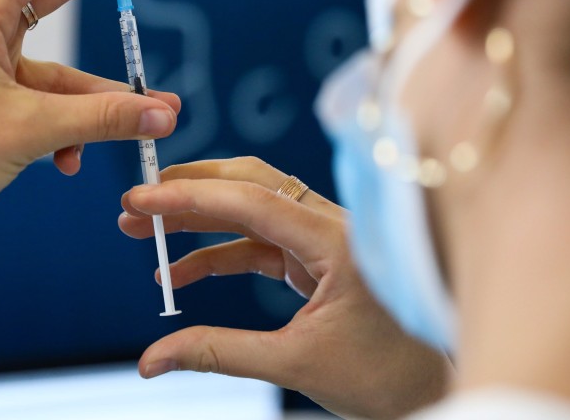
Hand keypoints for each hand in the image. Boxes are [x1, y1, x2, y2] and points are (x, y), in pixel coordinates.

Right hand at [119, 157, 449, 419]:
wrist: (434, 386)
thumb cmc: (386, 376)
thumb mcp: (296, 364)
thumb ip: (218, 353)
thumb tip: (151, 360)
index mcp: (338, 240)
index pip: (252, 200)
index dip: (190, 197)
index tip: (141, 199)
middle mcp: (332, 225)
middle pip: (250, 184)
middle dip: (188, 191)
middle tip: (136, 204)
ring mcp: (324, 237)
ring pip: (250, 210)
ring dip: (197, 220)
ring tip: (144, 232)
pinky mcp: (317, 256)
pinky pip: (258, 242)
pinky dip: (218, 253)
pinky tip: (179, 272)